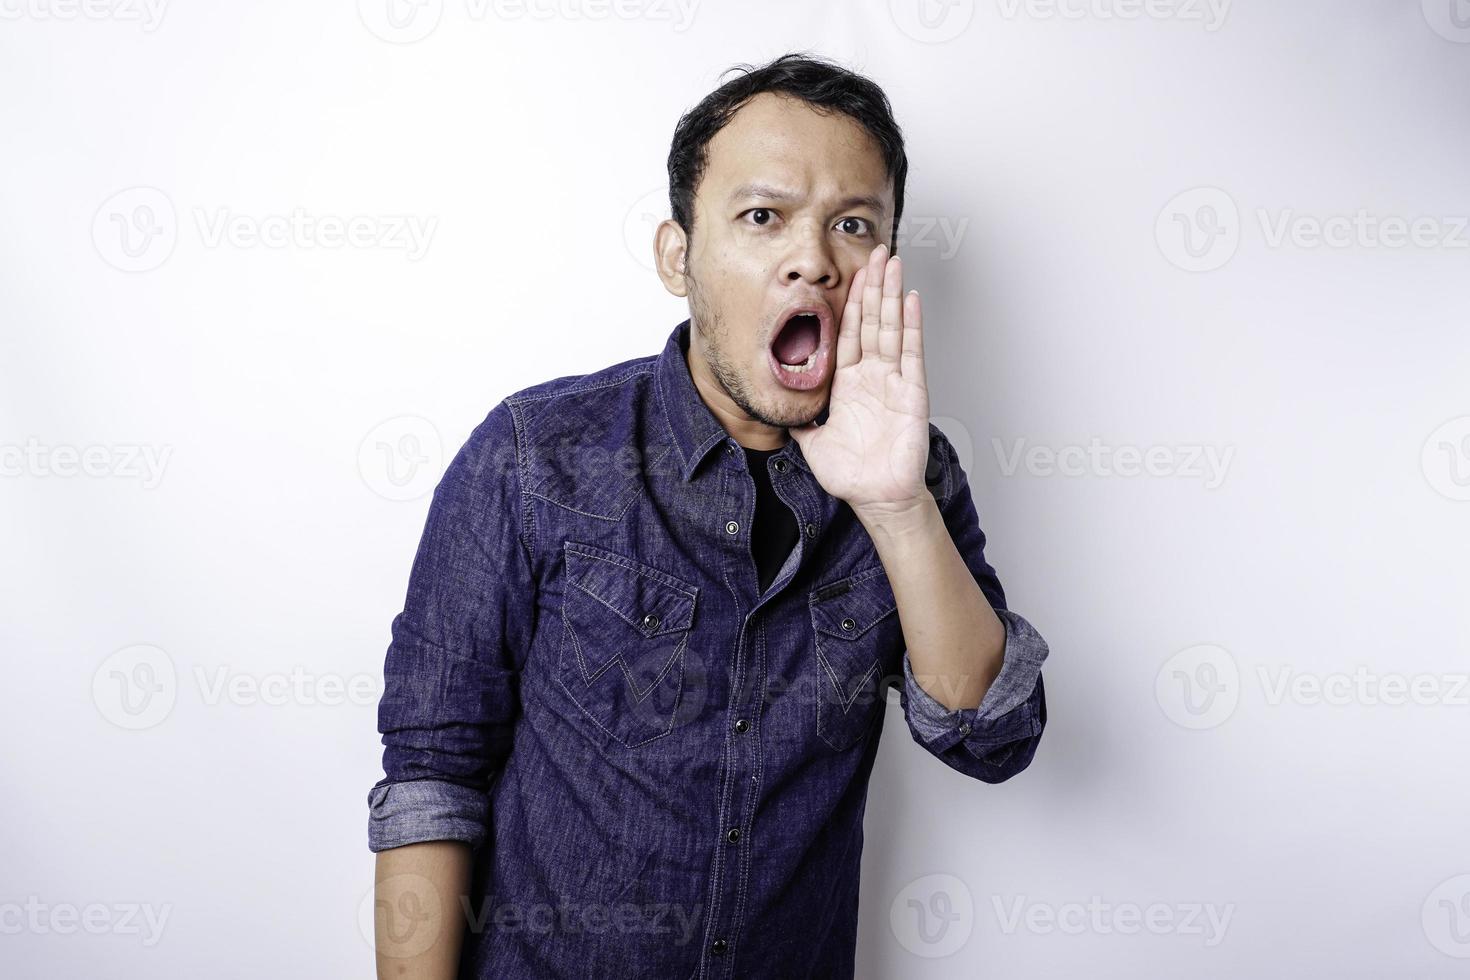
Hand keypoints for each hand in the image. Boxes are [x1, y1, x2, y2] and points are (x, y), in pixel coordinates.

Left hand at [789, 243, 931, 524]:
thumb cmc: (850, 474)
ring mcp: (893, 380)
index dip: (849, 301)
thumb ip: (796, 420)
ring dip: (891, 293)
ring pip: (891, 326)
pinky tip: (911, 298)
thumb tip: (773, 406)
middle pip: (872, 319)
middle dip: (872, 284)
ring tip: (892, 260)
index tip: (850, 272)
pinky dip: (912, 324)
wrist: (876, 498)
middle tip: (875, 250)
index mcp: (848, 382)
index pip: (848, 331)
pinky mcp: (911, 391)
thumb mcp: (811, 441)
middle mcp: (872, 375)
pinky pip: (911, 352)